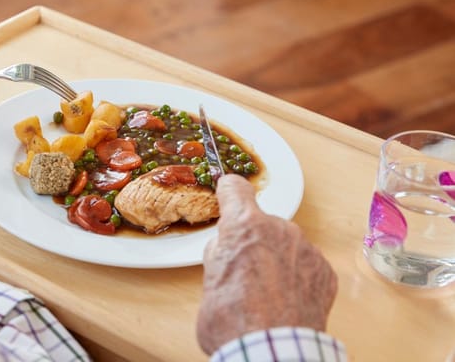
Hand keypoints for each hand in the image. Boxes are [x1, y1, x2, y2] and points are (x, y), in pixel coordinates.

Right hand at [196, 175, 336, 354]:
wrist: (270, 352)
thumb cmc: (232, 320)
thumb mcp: (209, 279)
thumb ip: (221, 252)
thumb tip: (228, 246)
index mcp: (244, 225)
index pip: (235, 189)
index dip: (229, 192)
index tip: (228, 194)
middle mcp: (279, 228)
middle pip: (263, 223)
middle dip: (254, 241)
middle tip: (243, 272)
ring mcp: (306, 249)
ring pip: (287, 244)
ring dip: (277, 259)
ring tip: (267, 293)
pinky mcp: (325, 271)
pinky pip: (306, 265)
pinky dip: (297, 278)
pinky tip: (286, 300)